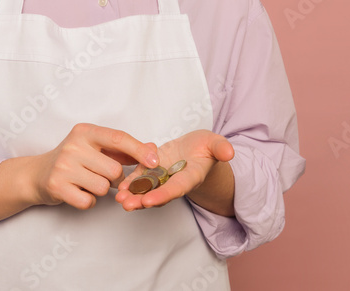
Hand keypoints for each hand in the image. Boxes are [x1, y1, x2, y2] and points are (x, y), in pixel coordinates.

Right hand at [28, 123, 158, 209]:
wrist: (36, 174)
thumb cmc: (73, 160)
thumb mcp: (94, 147)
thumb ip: (123, 150)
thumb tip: (153, 149)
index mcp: (85, 131)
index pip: (118, 138)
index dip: (139, 151)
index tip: (154, 162)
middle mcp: (73, 146)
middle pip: (114, 170)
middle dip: (113, 178)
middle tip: (98, 174)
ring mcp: (63, 166)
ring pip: (103, 187)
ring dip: (100, 190)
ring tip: (86, 182)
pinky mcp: (57, 186)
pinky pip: (88, 201)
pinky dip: (88, 201)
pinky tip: (78, 192)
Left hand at [114, 130, 233, 211]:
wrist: (197, 150)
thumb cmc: (207, 147)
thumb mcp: (216, 143)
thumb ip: (221, 148)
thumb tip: (229, 152)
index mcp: (191, 176)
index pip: (177, 188)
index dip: (164, 195)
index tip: (149, 201)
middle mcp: (175, 181)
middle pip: (159, 194)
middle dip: (143, 201)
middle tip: (128, 205)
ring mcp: (162, 177)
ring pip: (147, 190)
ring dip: (133, 196)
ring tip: (120, 200)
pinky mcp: (152, 170)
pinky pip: (140, 179)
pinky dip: (129, 184)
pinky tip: (119, 188)